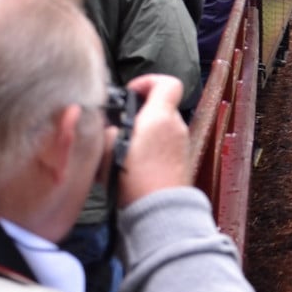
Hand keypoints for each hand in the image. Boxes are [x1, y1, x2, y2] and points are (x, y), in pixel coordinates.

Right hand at [116, 73, 189, 206]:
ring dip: (143, 134)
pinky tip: (132, 165)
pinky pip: (164, 146)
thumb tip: (111, 126)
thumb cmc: (134, 177)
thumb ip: (110, 130)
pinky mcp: (181, 161)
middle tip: (119, 127)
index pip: (168, 83)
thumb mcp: (110, 148)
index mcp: (161, 116)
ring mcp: (181, 144)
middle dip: (139, 114)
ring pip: (161, 128)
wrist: (159, 209)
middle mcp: (177, 126)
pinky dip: (150, 149)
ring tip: (122, 150)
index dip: (148, 82)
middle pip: (160, 107)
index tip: (130, 93)